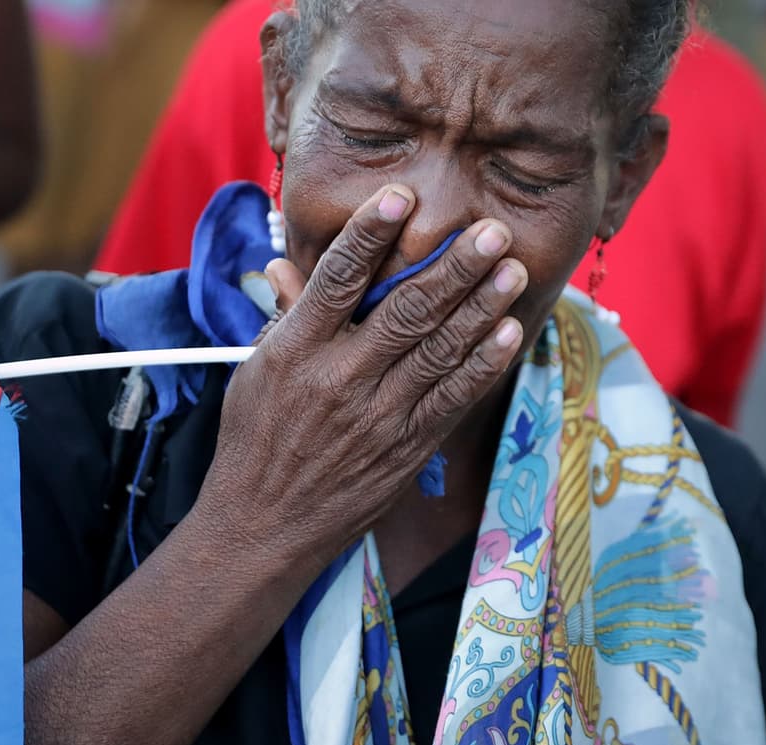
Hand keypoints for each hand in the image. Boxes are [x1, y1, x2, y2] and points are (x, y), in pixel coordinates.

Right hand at [198, 185, 527, 574]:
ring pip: (437, 351)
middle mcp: (338, 379)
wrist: (261, 527)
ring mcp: (376, 416)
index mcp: (294, 352)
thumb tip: (284, 267)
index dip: (370, 235)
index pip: (336, 280)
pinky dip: (481, 366)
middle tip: (490, 230)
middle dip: (452, 267)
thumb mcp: (254, 374)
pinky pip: (450, 400)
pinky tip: (508, 334)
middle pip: (404, 311)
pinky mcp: (404, 448)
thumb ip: (283, 320)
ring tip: (512, 269)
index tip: (401, 197)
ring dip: (480, 308)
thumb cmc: (253, 444)